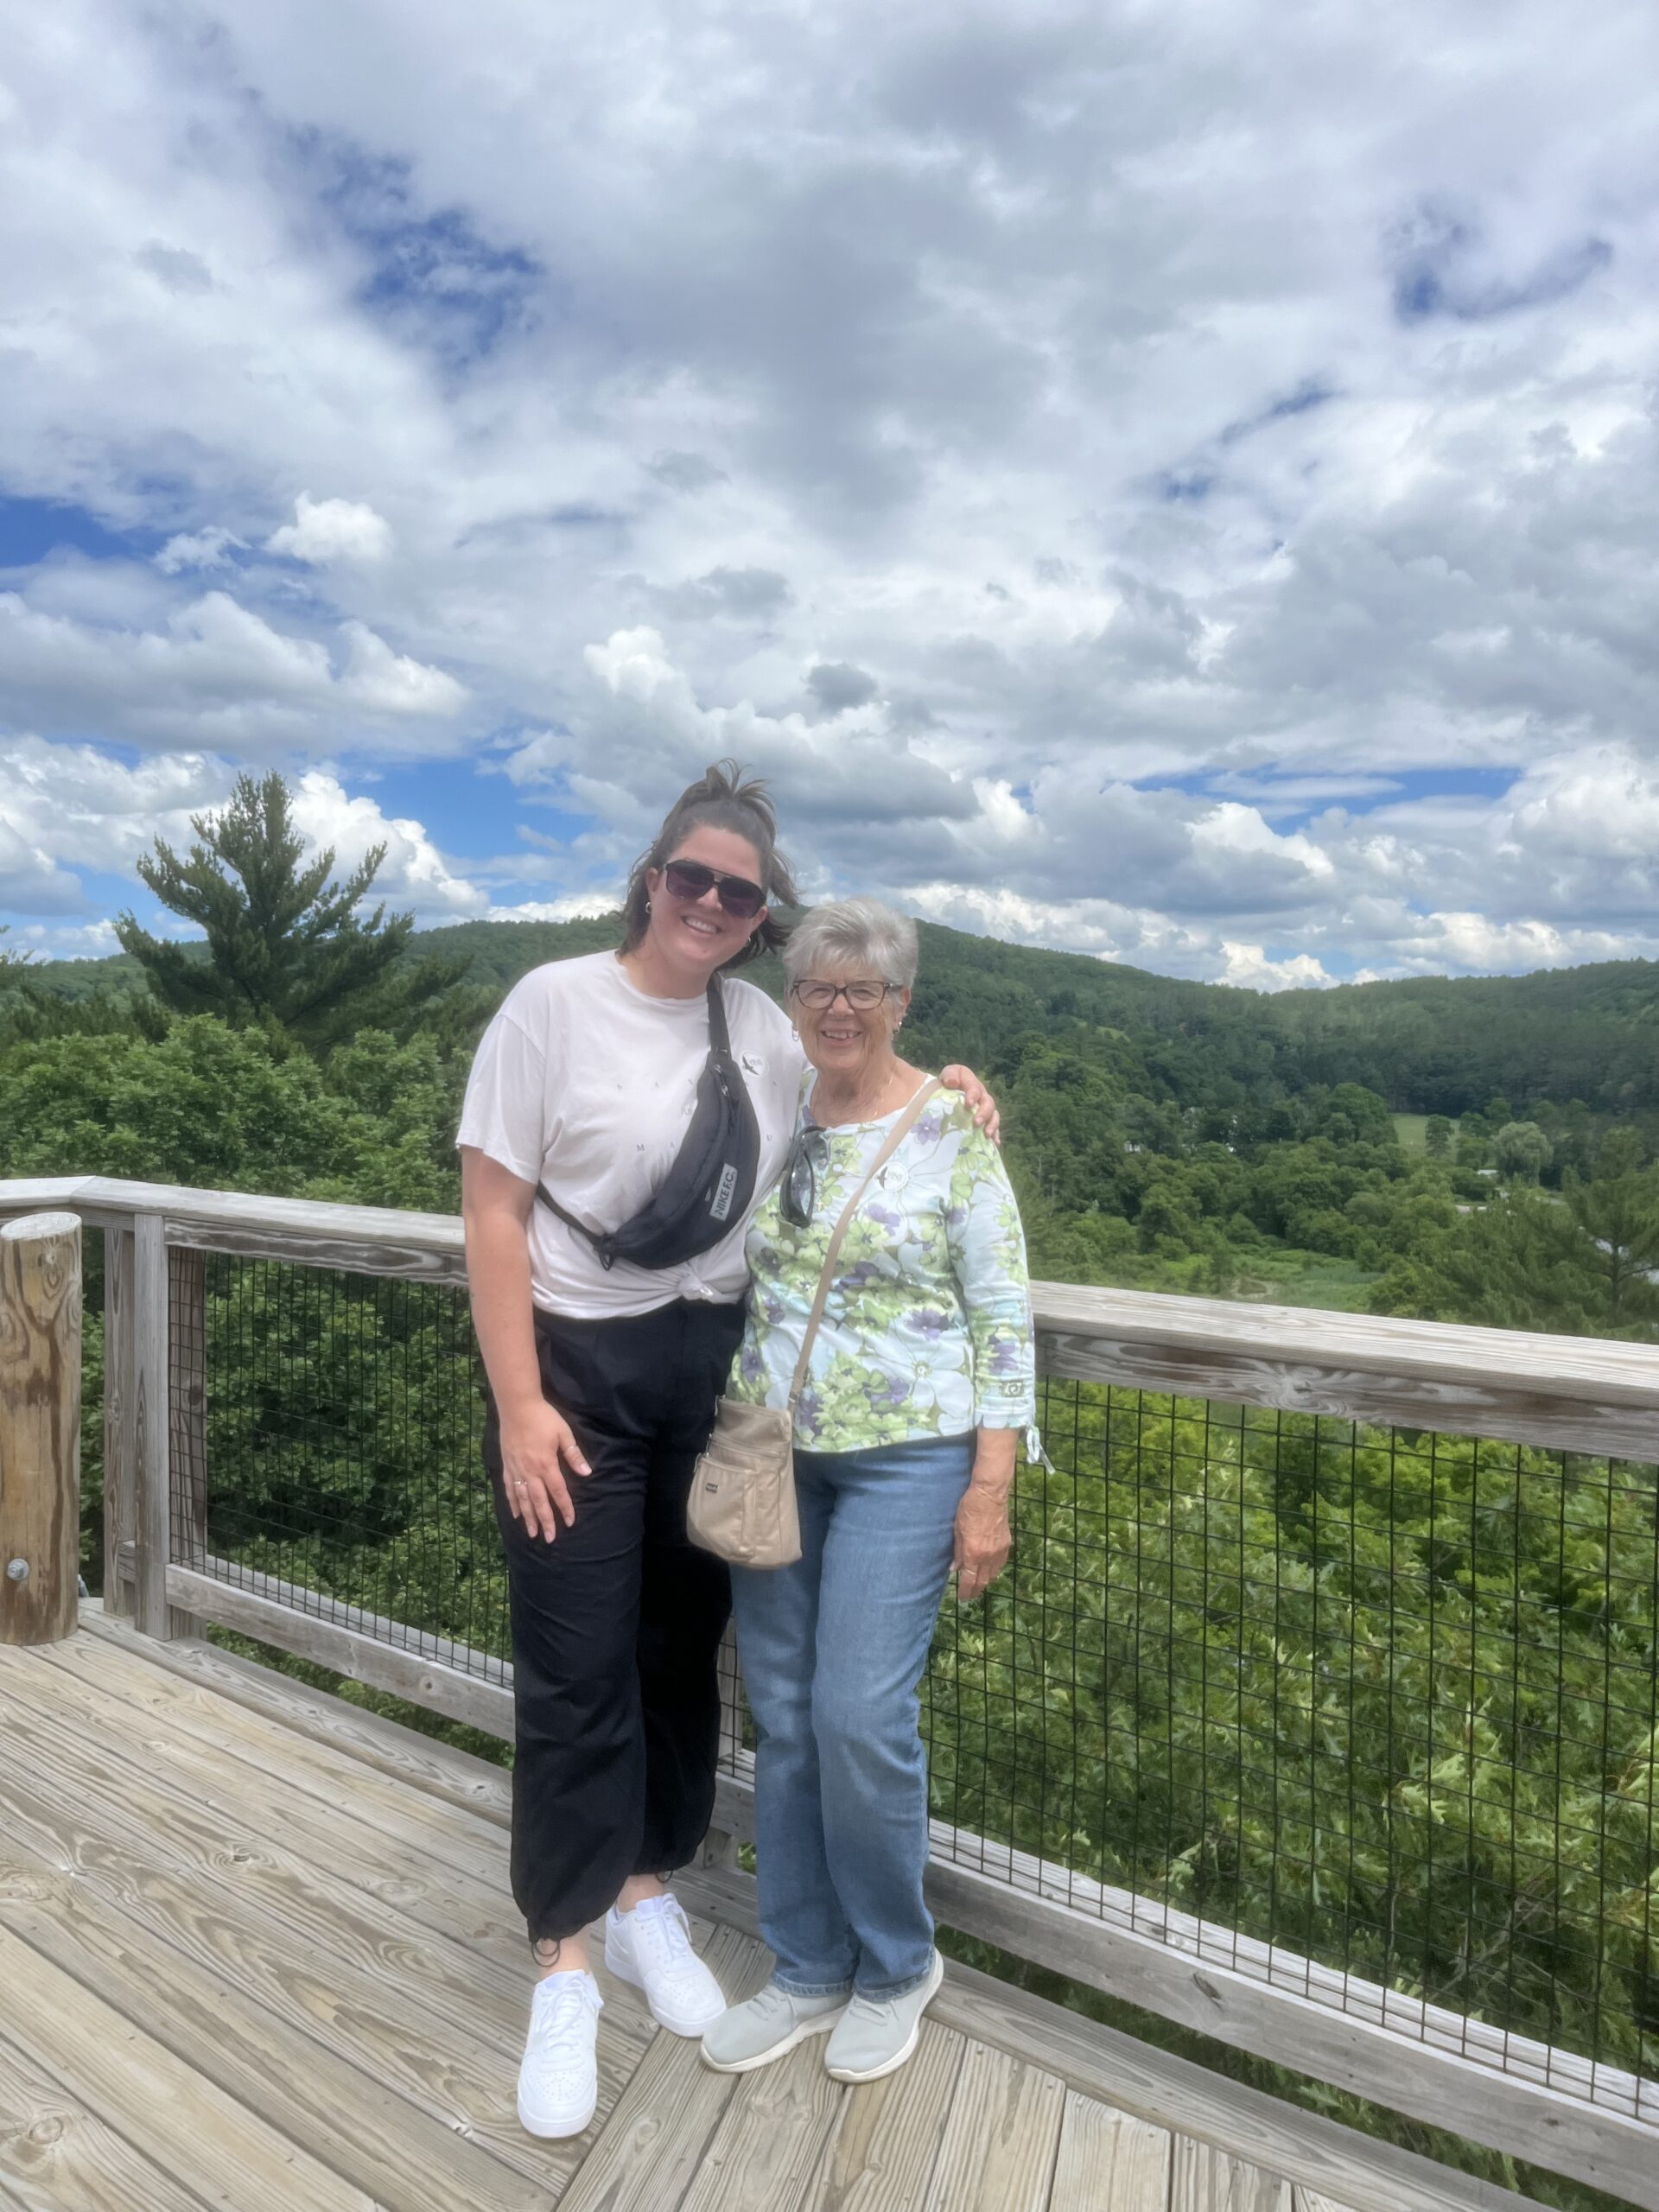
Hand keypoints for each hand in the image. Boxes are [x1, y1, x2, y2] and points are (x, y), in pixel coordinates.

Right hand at [501, 1398, 591, 1541]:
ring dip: (528, 1518)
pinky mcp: (507, 1465)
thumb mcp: (563, 1433)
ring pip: (522, 1499)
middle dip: (545, 1521)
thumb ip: (573, 1454)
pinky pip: (509, 1488)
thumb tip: (586, 1472)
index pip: (558, 1492)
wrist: (517, 1406)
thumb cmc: (543, 1418)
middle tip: (550, 1539)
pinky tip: (515, 1514)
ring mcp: (516, 1469)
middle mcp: (530, 1471)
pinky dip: (512, 1503)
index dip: (565, 1508)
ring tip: (532, 1533)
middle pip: (539, 1502)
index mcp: (546, 1464)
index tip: (570, 1522)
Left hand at [940, 1063, 1000, 1144]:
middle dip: (984, 1113)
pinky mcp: (985, 1120)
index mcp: (971, 1083)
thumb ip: (949, 1075)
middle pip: (988, 1103)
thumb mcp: (946, 1075)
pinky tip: (994, 1143)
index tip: (968, 1104)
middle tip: (976, 1123)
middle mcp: (981, 1096)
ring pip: (993, 1116)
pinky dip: (995, 1135)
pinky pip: (993, 1128)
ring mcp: (984, 1109)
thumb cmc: (945, 1083)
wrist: (945, 1092)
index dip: (973, 1095)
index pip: (975, 1088)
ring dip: (992, 1125)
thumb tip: (952, 1082)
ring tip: (986, 1135)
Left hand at [953, 1484, 1010, 1602]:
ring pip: (993, 1574)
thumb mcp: (957, 1530)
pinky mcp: (1006, 1544)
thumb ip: (957, 1551)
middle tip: (969, 1595)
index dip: (965, 1591)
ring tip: (978, 1585)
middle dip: (975, 1591)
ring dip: (985, 1582)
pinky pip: (1000, 1564)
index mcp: (973, 1553)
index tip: (961, 1598)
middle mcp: (987, 1556)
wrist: (990, 1495)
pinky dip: (994, 1571)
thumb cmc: (968, 1509)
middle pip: (983, 1581)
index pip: (969, 1580)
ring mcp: (999, 1551)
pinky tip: (989, 1570)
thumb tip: (955, 1568)